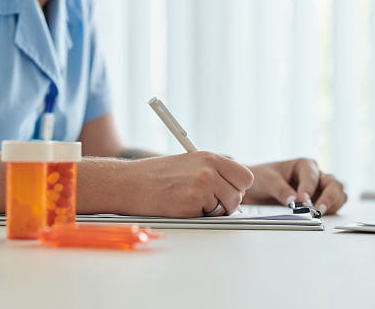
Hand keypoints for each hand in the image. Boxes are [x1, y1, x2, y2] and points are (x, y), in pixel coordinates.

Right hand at [120, 151, 253, 216]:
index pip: (244, 176)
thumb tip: (235, 189)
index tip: (228, 191)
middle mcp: (208, 170)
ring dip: (212, 211)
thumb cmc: (155, 174)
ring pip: (226, 208)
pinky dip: (197, 216)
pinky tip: (180, 206)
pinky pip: (208, 217)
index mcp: (209, 157)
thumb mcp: (188, 163)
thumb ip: (213, 172)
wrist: (129, 182)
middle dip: (227, 203)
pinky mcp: (191, 205)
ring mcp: (200, 187)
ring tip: (190, 202)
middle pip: (238, 195)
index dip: (238, 187)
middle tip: (209, 202)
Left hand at [244, 158, 346, 214]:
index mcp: (304, 165)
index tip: (302, 201)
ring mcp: (319, 189)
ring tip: (319, 215)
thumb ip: (281, 190)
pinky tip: (319, 217)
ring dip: (332, 205)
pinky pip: (333, 206)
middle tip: (318, 210)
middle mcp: (315, 175)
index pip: (312, 177)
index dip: (308, 189)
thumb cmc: (262, 178)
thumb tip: (295, 201)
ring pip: (338, 195)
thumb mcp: (268, 181)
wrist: (255, 187)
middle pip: (333, 184)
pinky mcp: (318, 201)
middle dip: (329, 198)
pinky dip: (330, 211)